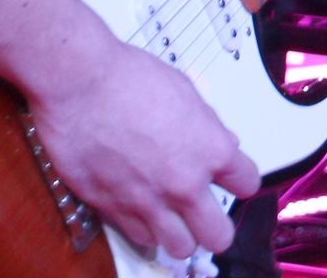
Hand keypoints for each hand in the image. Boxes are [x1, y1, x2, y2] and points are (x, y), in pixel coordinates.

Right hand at [25, 38, 259, 259]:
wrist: (79, 83)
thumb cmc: (127, 78)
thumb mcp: (184, 90)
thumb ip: (206, 125)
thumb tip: (220, 141)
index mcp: (210, 149)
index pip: (248, 184)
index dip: (241, 181)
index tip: (233, 181)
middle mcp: (184, 183)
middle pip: (219, 235)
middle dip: (217, 226)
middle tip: (207, 214)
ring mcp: (149, 202)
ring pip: (181, 248)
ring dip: (180, 234)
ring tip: (174, 219)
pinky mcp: (113, 210)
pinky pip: (141, 238)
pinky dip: (145, 229)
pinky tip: (142, 210)